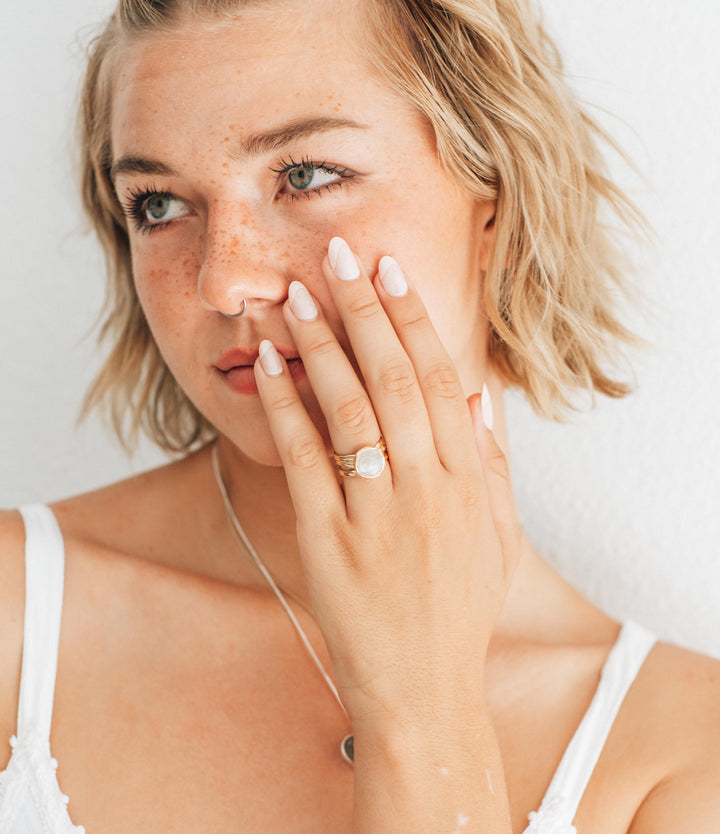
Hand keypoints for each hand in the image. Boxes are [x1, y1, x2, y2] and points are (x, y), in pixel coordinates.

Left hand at [253, 236, 521, 731]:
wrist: (424, 692)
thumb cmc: (460, 613)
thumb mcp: (499, 540)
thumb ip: (494, 465)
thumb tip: (486, 395)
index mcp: (468, 483)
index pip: (442, 380)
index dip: (414, 320)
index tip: (389, 274)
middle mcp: (426, 489)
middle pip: (394, 379)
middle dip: (364, 311)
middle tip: (337, 256)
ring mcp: (376, 514)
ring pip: (348, 409)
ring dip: (320, 345)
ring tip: (296, 296)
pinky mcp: (328, 541)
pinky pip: (304, 460)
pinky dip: (284, 407)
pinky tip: (268, 365)